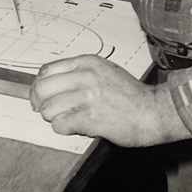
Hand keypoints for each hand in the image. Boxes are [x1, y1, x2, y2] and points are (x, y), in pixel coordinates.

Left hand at [29, 55, 191, 146]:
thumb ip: (78, 74)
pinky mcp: (89, 117)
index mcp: (87, 62)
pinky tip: (78, 126)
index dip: (39, 86)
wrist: (151, 111)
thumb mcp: (103, 71)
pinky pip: (59, 125)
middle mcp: (85, 76)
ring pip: (48, 109)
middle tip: (50, 111)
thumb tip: (48, 85)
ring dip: (55, 118)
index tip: (43, 96)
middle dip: (41, 103)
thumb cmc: (129, 95)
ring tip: (70, 118)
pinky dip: (65, 129)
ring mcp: (87, 96)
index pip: (46, 71)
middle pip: (42, 89)